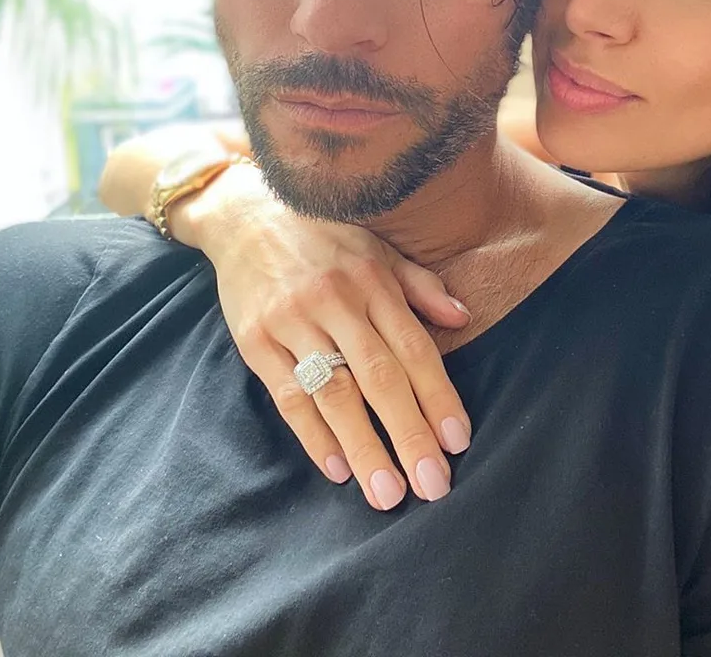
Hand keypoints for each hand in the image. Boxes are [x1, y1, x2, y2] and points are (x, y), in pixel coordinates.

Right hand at [172, 161, 472, 510]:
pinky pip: (287, 395)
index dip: (438, 396)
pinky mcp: (254, 340)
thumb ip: (421, 286)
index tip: (458, 442)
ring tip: (388, 493)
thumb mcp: (378, 248)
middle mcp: (336, 302)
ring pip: (335, 394)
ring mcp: (292, 322)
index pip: (414, 348)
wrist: (246, 216)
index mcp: (373, 280)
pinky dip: (312, 435)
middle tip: (433, 485)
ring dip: (364, 447)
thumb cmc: (325, 239)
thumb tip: (464, 317)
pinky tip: (337, 469)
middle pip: (379, 378)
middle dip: (408, 434)